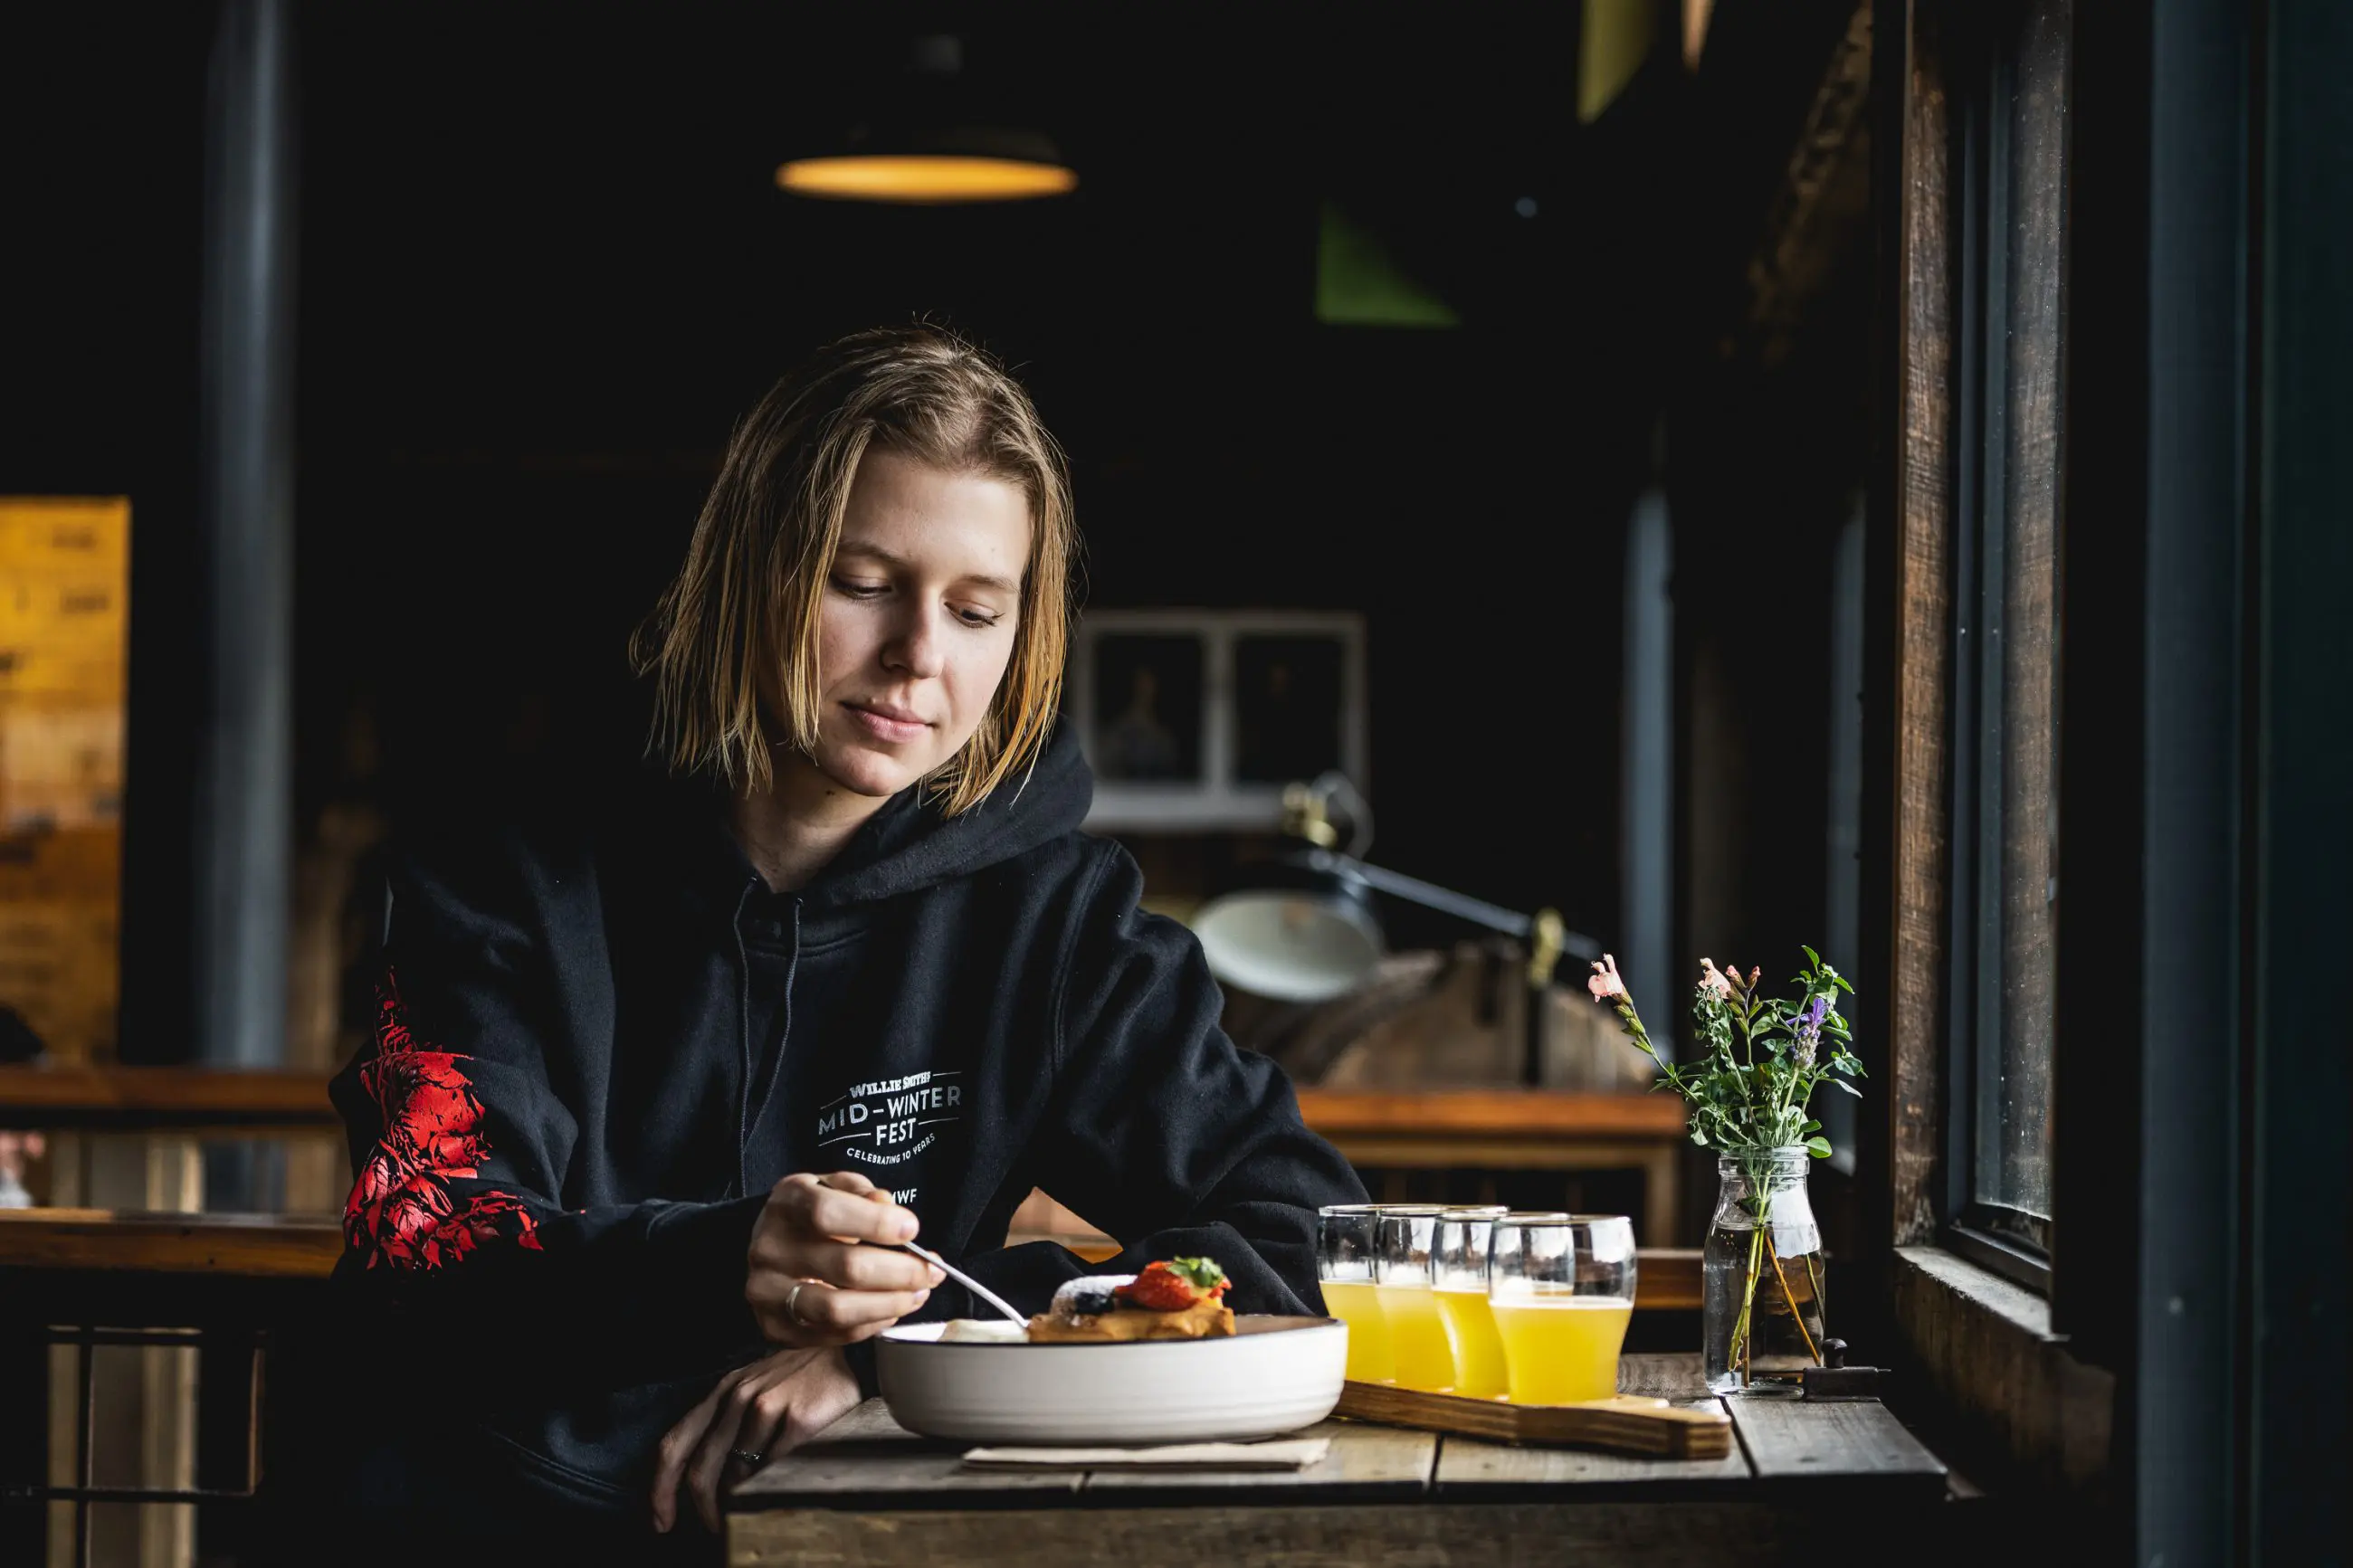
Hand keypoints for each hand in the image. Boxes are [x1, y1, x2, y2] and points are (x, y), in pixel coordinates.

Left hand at [650, 1345, 860, 1533]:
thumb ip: (728, 1422)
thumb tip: (706, 1478)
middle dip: (702, 1510)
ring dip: (740, 1501)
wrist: (851, 1355)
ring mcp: (769, 1407)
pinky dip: (773, 1485)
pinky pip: (774, 1470)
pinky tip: (782, 1484)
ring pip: (737, 1475)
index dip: (661, 1488)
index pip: (675, 1443)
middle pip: (701, 1469)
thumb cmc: (801, 1377)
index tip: (661, 1519)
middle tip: (713, 1529)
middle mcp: (739, 1396)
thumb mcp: (756, 1387)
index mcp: (723, 1390)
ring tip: (754, 1507)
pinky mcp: (798, 1420)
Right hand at [745, 1171, 942, 1345]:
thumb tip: (887, 1206)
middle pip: (844, 1267)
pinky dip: (872, 1324)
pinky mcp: (776, 1327)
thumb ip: (861, 1192)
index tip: (911, 1229)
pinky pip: (834, 1334)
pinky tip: (892, 1309)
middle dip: (901, 1272)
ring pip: (839, 1309)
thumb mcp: (832, 1188)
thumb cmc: (810, 1216)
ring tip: (918, 1293)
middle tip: (931, 1270)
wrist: (768, 1248)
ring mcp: (768, 1292)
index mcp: (786, 1204)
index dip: (876, 1223)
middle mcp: (770, 1248)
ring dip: (891, 1304)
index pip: (828, 1213)